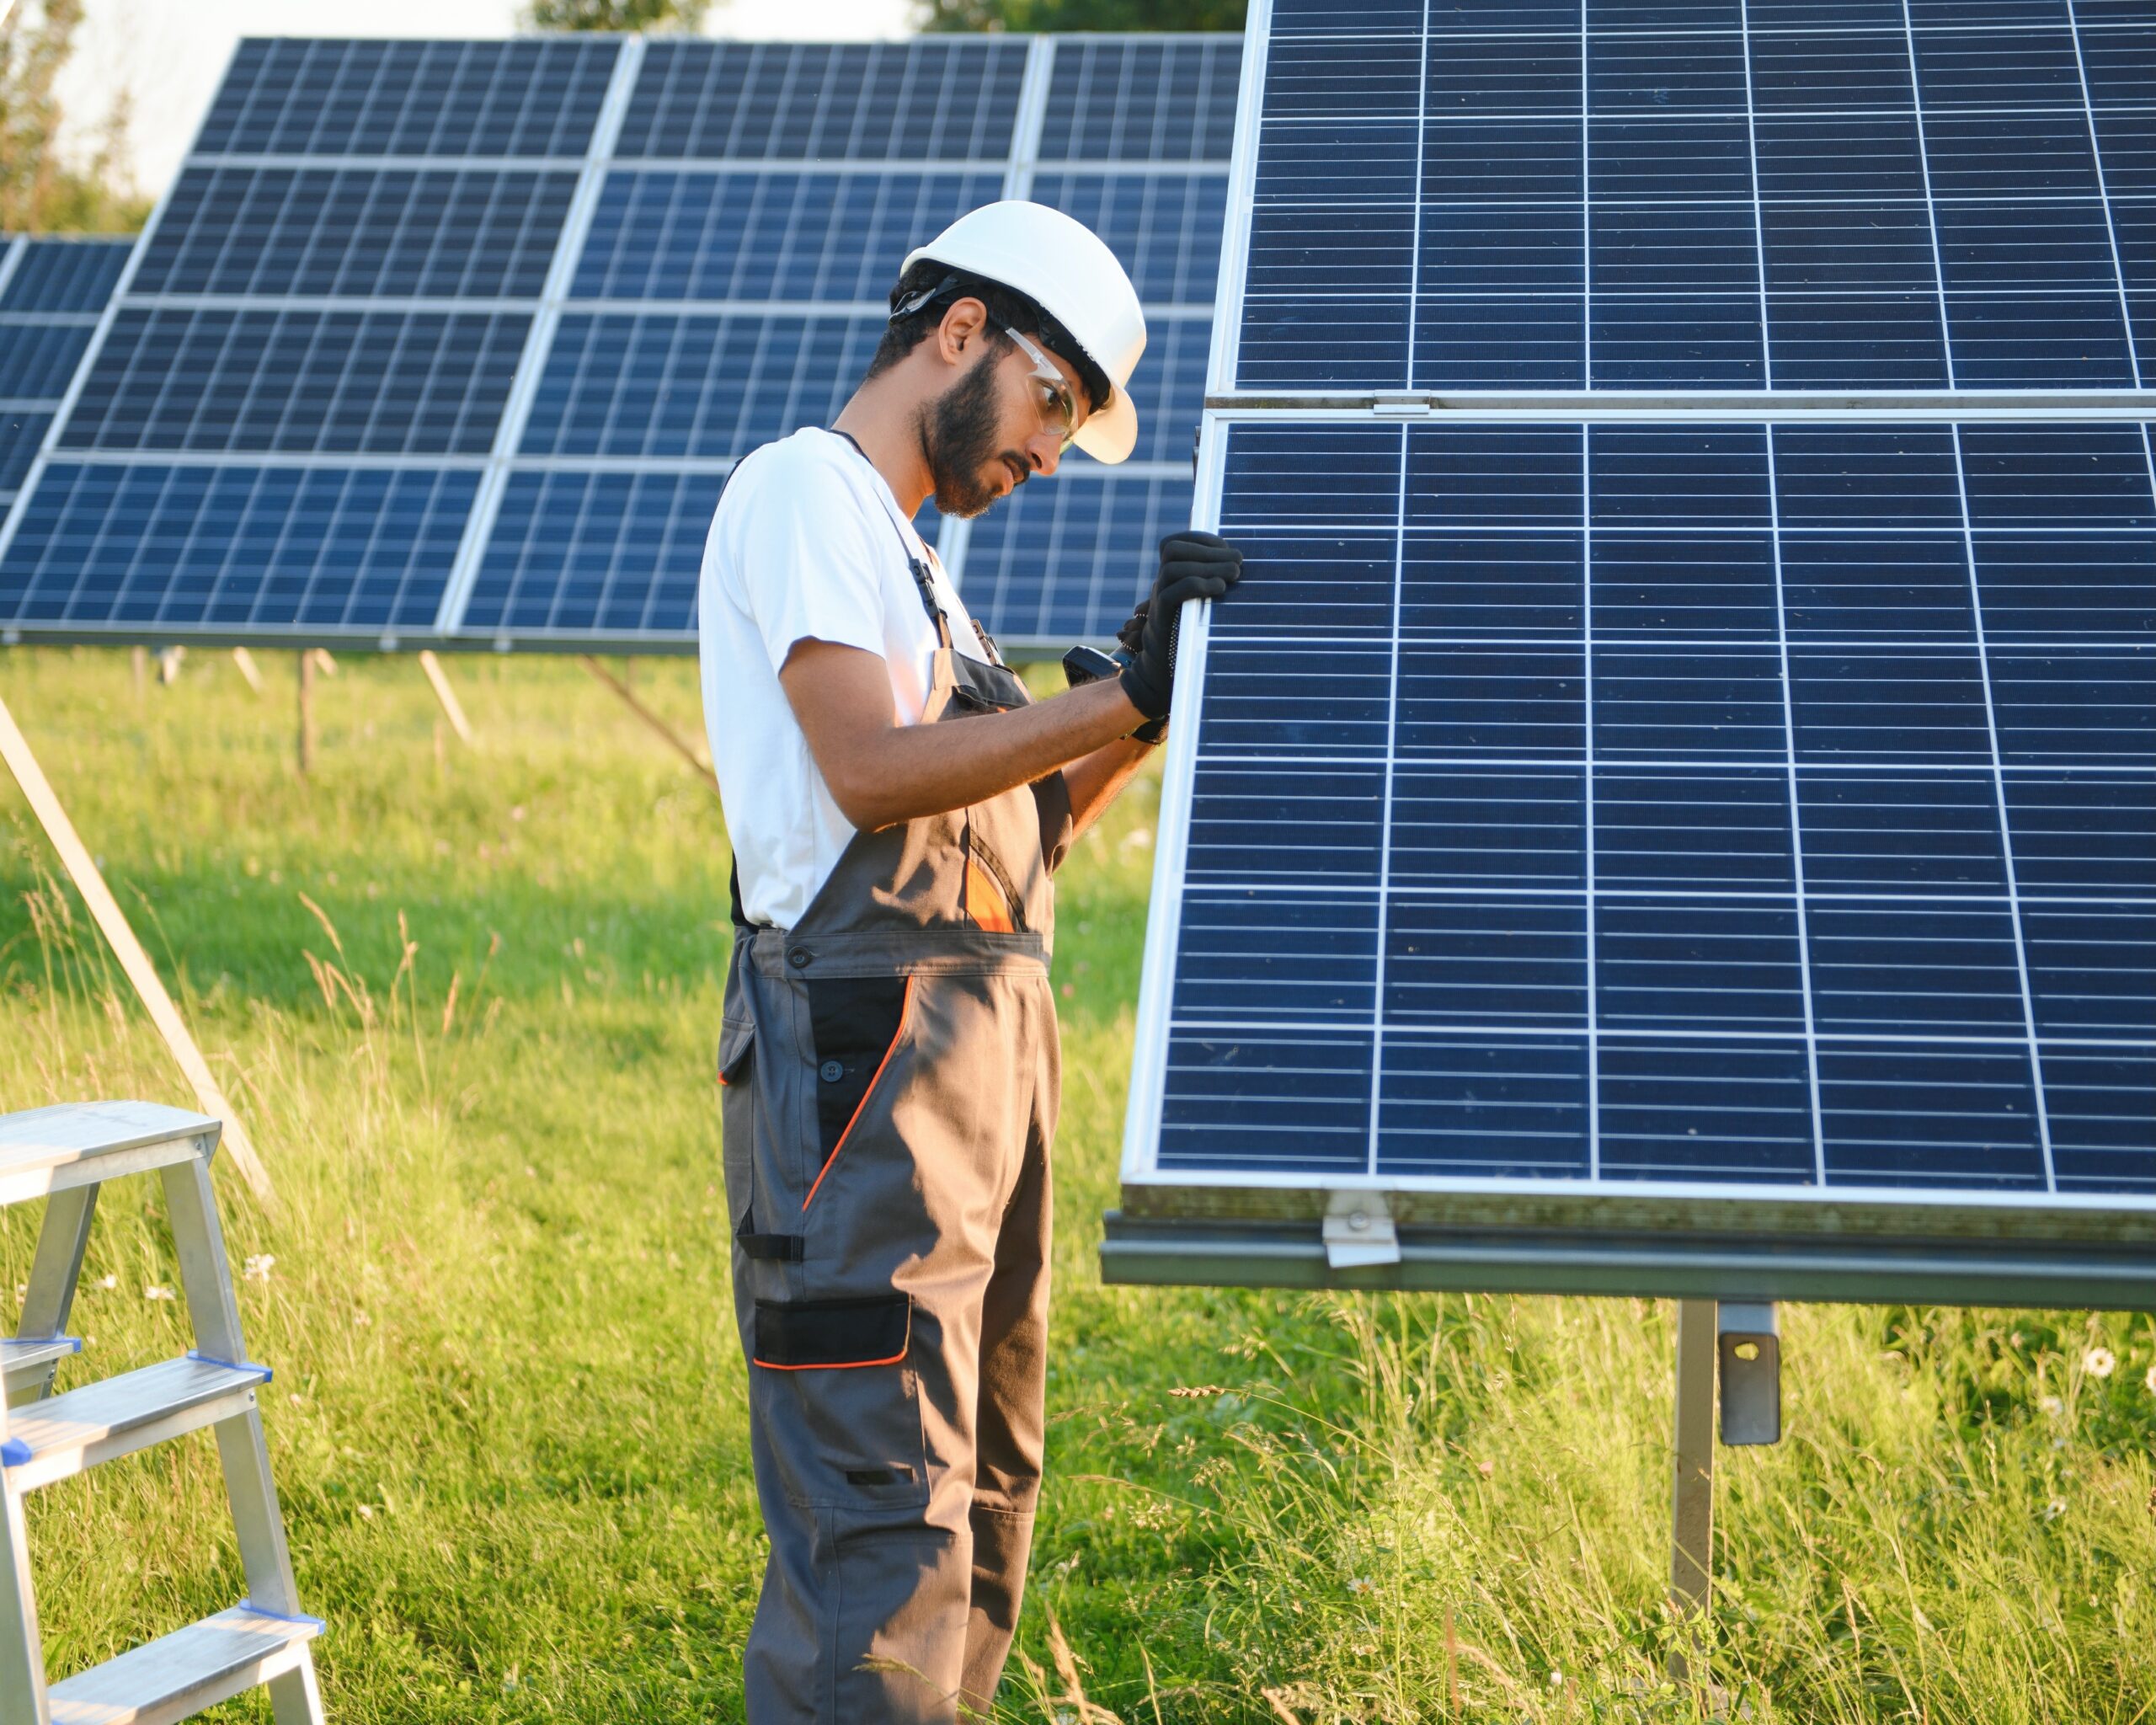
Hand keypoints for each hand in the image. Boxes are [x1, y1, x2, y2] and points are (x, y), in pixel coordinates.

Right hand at [1116, 532, 1242, 720]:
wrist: (1164, 679)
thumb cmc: (1192, 645)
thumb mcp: (1204, 612)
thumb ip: (1215, 592)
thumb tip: (1245, 573)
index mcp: (1172, 580)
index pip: (1176, 543)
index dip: (1202, 539)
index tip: (1229, 549)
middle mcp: (1162, 587)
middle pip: (1172, 549)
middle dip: (1208, 549)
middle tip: (1239, 563)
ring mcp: (1159, 603)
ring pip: (1172, 567)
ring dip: (1207, 565)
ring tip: (1234, 576)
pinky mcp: (1161, 621)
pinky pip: (1172, 592)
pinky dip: (1198, 584)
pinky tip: (1220, 590)